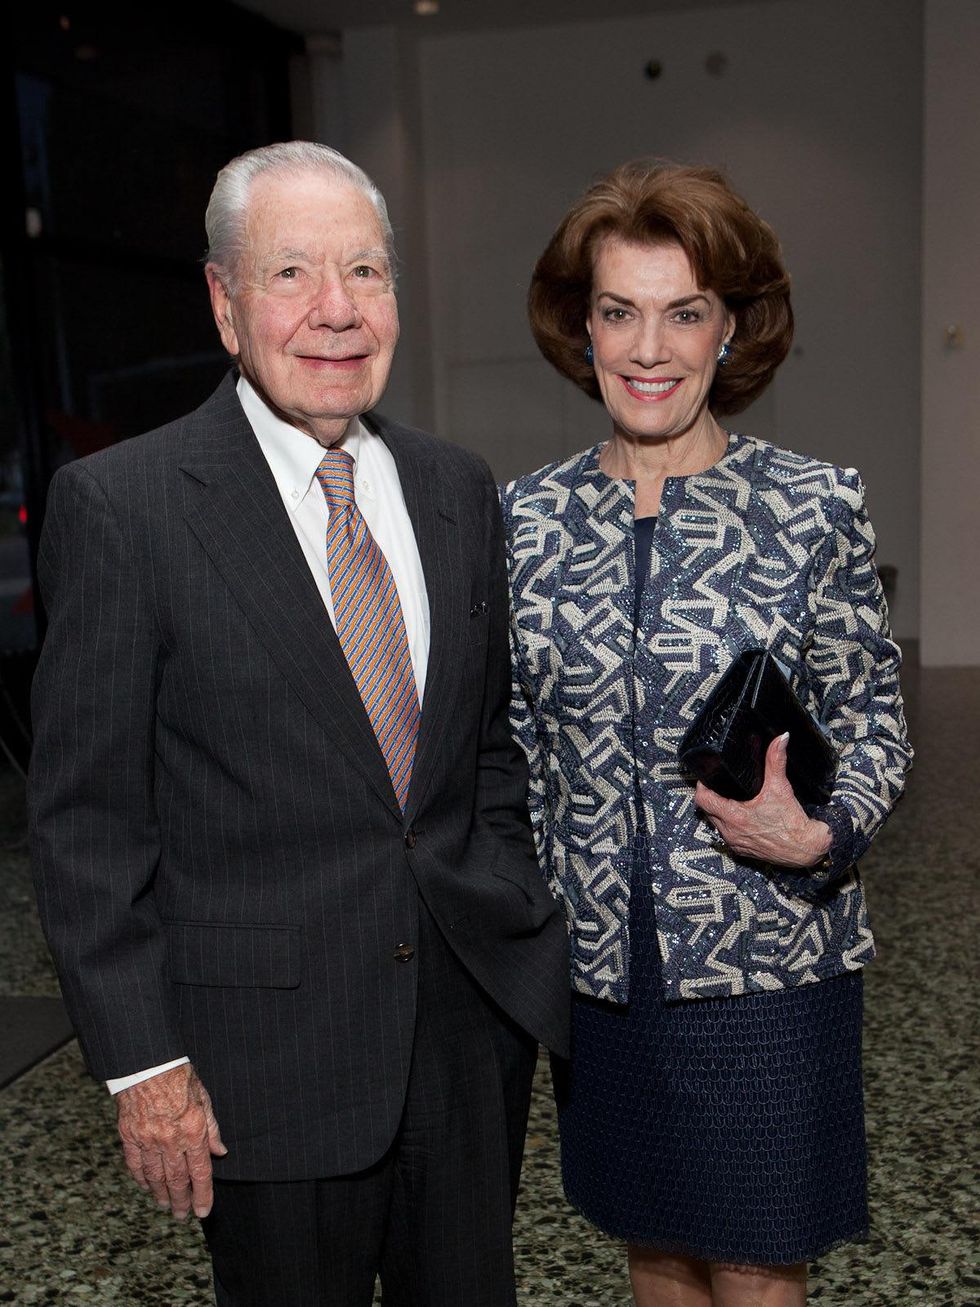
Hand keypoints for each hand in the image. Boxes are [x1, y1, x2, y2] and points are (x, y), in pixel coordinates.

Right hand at [116, 1063, 226, 1219]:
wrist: (146, 1064)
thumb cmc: (178, 1076)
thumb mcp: (203, 1097)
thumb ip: (211, 1128)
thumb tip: (219, 1151)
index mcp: (192, 1130)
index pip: (200, 1172)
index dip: (202, 1195)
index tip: (203, 1211)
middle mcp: (170, 1139)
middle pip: (177, 1180)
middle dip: (182, 1201)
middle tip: (183, 1216)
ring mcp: (148, 1140)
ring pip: (155, 1177)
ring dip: (161, 1195)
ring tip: (167, 1205)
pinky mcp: (130, 1137)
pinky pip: (136, 1165)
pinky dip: (142, 1179)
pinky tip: (147, 1187)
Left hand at [695, 732, 831, 868]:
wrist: (806, 850)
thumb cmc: (793, 824)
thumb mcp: (781, 788)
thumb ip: (776, 761)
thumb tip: (781, 739)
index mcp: (734, 817)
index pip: (702, 799)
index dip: (702, 785)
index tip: (708, 777)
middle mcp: (730, 832)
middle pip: (707, 810)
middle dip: (712, 796)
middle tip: (720, 784)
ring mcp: (735, 843)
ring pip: (716, 823)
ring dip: (720, 811)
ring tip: (729, 797)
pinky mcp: (742, 850)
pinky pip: (728, 834)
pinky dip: (730, 824)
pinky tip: (740, 815)